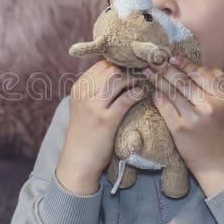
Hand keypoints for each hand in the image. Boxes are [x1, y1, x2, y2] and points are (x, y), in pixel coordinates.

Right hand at [57, 60, 148, 194]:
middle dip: (129, 68)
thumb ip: (96, 91)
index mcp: (79, 88)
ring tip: (144, 82)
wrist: (79, 160)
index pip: (102, 65)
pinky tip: (143, 93)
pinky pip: (126, 98)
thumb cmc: (86, 133)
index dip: (120, 64)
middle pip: (111, 68)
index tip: (134, 68)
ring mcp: (94, 106)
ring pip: (118, 78)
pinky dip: (138, 92)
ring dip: (135, 78)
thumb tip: (119, 75)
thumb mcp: (84, 107)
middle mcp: (84, 93)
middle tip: (143, 73)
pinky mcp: (106, 120)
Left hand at [142, 55, 223, 192]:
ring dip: (157, 79)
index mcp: (222, 97)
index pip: (201, 73)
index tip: (172, 57)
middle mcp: (208, 106)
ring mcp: (193, 118)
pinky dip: (156, 97)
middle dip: (165, 68)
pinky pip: (164, 107)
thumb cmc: (220, 131)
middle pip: (183, 81)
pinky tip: (150, 90)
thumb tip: (196, 66)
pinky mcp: (179, 129)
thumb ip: (216, 85)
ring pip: (171, 92)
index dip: (185, 63)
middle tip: (153, 58)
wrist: (217, 162)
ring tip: (147, 70)